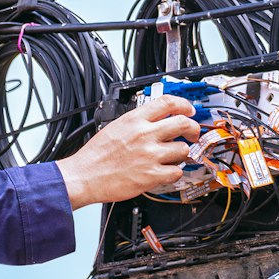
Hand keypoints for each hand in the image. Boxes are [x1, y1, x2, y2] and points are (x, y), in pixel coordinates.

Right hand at [55, 93, 200, 208]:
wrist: (85, 176)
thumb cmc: (96, 156)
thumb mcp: (115, 127)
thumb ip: (137, 122)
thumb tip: (155, 120)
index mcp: (134, 120)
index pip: (168, 102)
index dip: (184, 105)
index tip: (189, 110)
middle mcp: (145, 134)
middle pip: (183, 123)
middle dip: (193, 129)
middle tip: (192, 134)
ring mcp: (150, 155)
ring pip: (183, 149)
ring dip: (181, 154)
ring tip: (171, 157)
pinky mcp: (152, 175)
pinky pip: (177, 171)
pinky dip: (174, 172)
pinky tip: (165, 171)